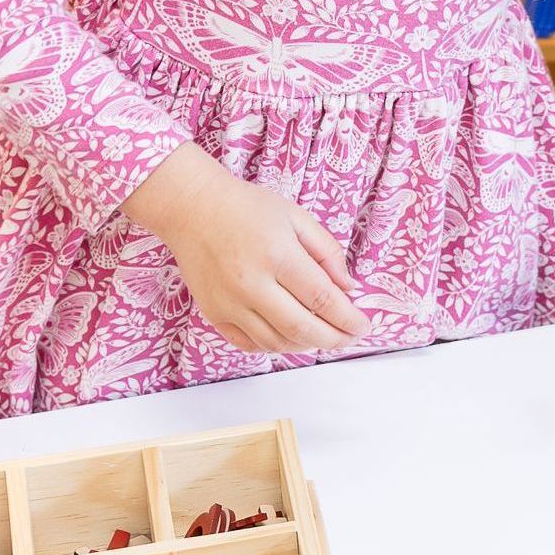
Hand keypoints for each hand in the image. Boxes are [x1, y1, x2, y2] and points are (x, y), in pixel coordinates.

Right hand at [121, 143, 370, 354]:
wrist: (191, 208)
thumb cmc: (246, 208)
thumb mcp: (297, 217)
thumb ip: (327, 252)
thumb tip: (348, 288)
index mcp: (278, 256)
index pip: (323, 299)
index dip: (348, 319)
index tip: (364, 325)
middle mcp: (252, 284)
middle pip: (302, 329)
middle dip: (335, 339)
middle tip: (351, 338)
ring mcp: (229, 303)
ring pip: (277, 342)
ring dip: (308, 346)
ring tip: (326, 337)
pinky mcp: (214, 313)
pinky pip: (249, 344)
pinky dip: (275, 347)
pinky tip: (291, 337)